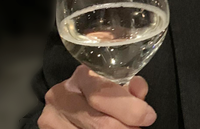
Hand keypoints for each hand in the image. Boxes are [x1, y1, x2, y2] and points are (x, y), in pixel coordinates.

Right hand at [38, 65, 157, 128]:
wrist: (70, 104)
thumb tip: (139, 88)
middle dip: (124, 128)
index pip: (104, 94)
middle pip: (99, 123)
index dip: (130, 109)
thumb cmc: (98, 95)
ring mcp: (51, 116)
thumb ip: (130, 90)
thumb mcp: (115, 88)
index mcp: (82, 76)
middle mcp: (62, 94)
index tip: (147, 117)